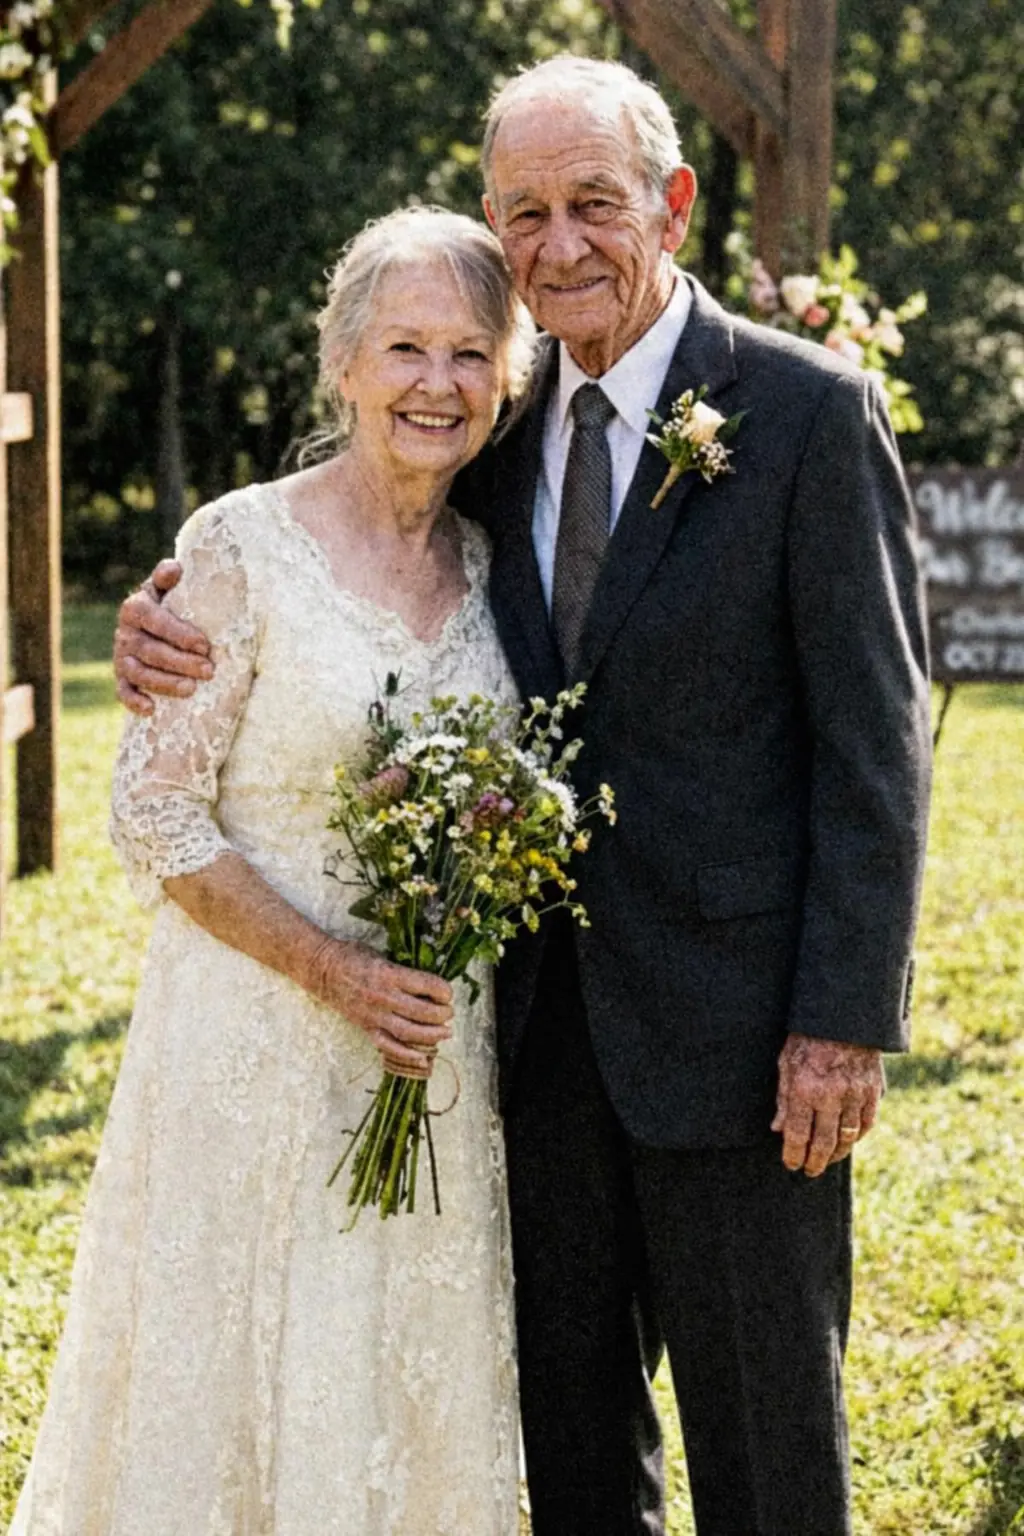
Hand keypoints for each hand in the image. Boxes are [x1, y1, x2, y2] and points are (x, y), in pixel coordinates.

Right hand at [114, 560, 213, 714]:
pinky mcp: (122, 677)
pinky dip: (134, 702)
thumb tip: (175, 569)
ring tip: (191, 689)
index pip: (156, 620)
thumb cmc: (170, 605)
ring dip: (164, 683)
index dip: (180, 634)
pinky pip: (123, 692)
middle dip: (180, 662)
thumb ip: (168, 577)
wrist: (154, 624)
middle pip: (150, 650)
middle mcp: (125, 633)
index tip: (205, 645)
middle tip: (209, 670)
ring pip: (139, 673)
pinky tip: (151, 710)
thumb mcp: (167, 588)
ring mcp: (121, 657)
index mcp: (135, 607)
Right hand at [306, 938, 453, 1077]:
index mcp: (389, 973)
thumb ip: (404, 970)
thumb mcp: (382, 955)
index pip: (426, 985)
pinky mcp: (366, 1028)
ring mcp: (374, 1015)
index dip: (443, 991)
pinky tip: (423, 1057)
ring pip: (409, 1032)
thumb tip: (430, 983)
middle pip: (422, 1012)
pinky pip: (389, 1046)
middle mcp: (383, 996)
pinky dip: (407, 1054)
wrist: (322, 971)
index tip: (448, 993)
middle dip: (442, 1015)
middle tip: (449, 1013)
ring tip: (445, 1033)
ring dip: (432, 1035)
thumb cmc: (354, 956)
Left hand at [771, 1033, 883, 1176]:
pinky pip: (866, 1123)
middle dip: (815, 1162)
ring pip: (848, 1137)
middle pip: (824, 1143)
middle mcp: (831, 1095)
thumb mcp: (786, 1062)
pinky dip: (857, 1136)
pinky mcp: (872, 1090)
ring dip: (837, 1154)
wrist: (844, 1015)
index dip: (794, 1155)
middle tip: (809, 1171)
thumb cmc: (808, 1036)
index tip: (791, 1165)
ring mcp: (855, 1094)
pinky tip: (849, 1141)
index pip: (798, 1135)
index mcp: (805, 1088)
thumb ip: (784, 1098)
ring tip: (827, 1160)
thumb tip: (778, 1129)